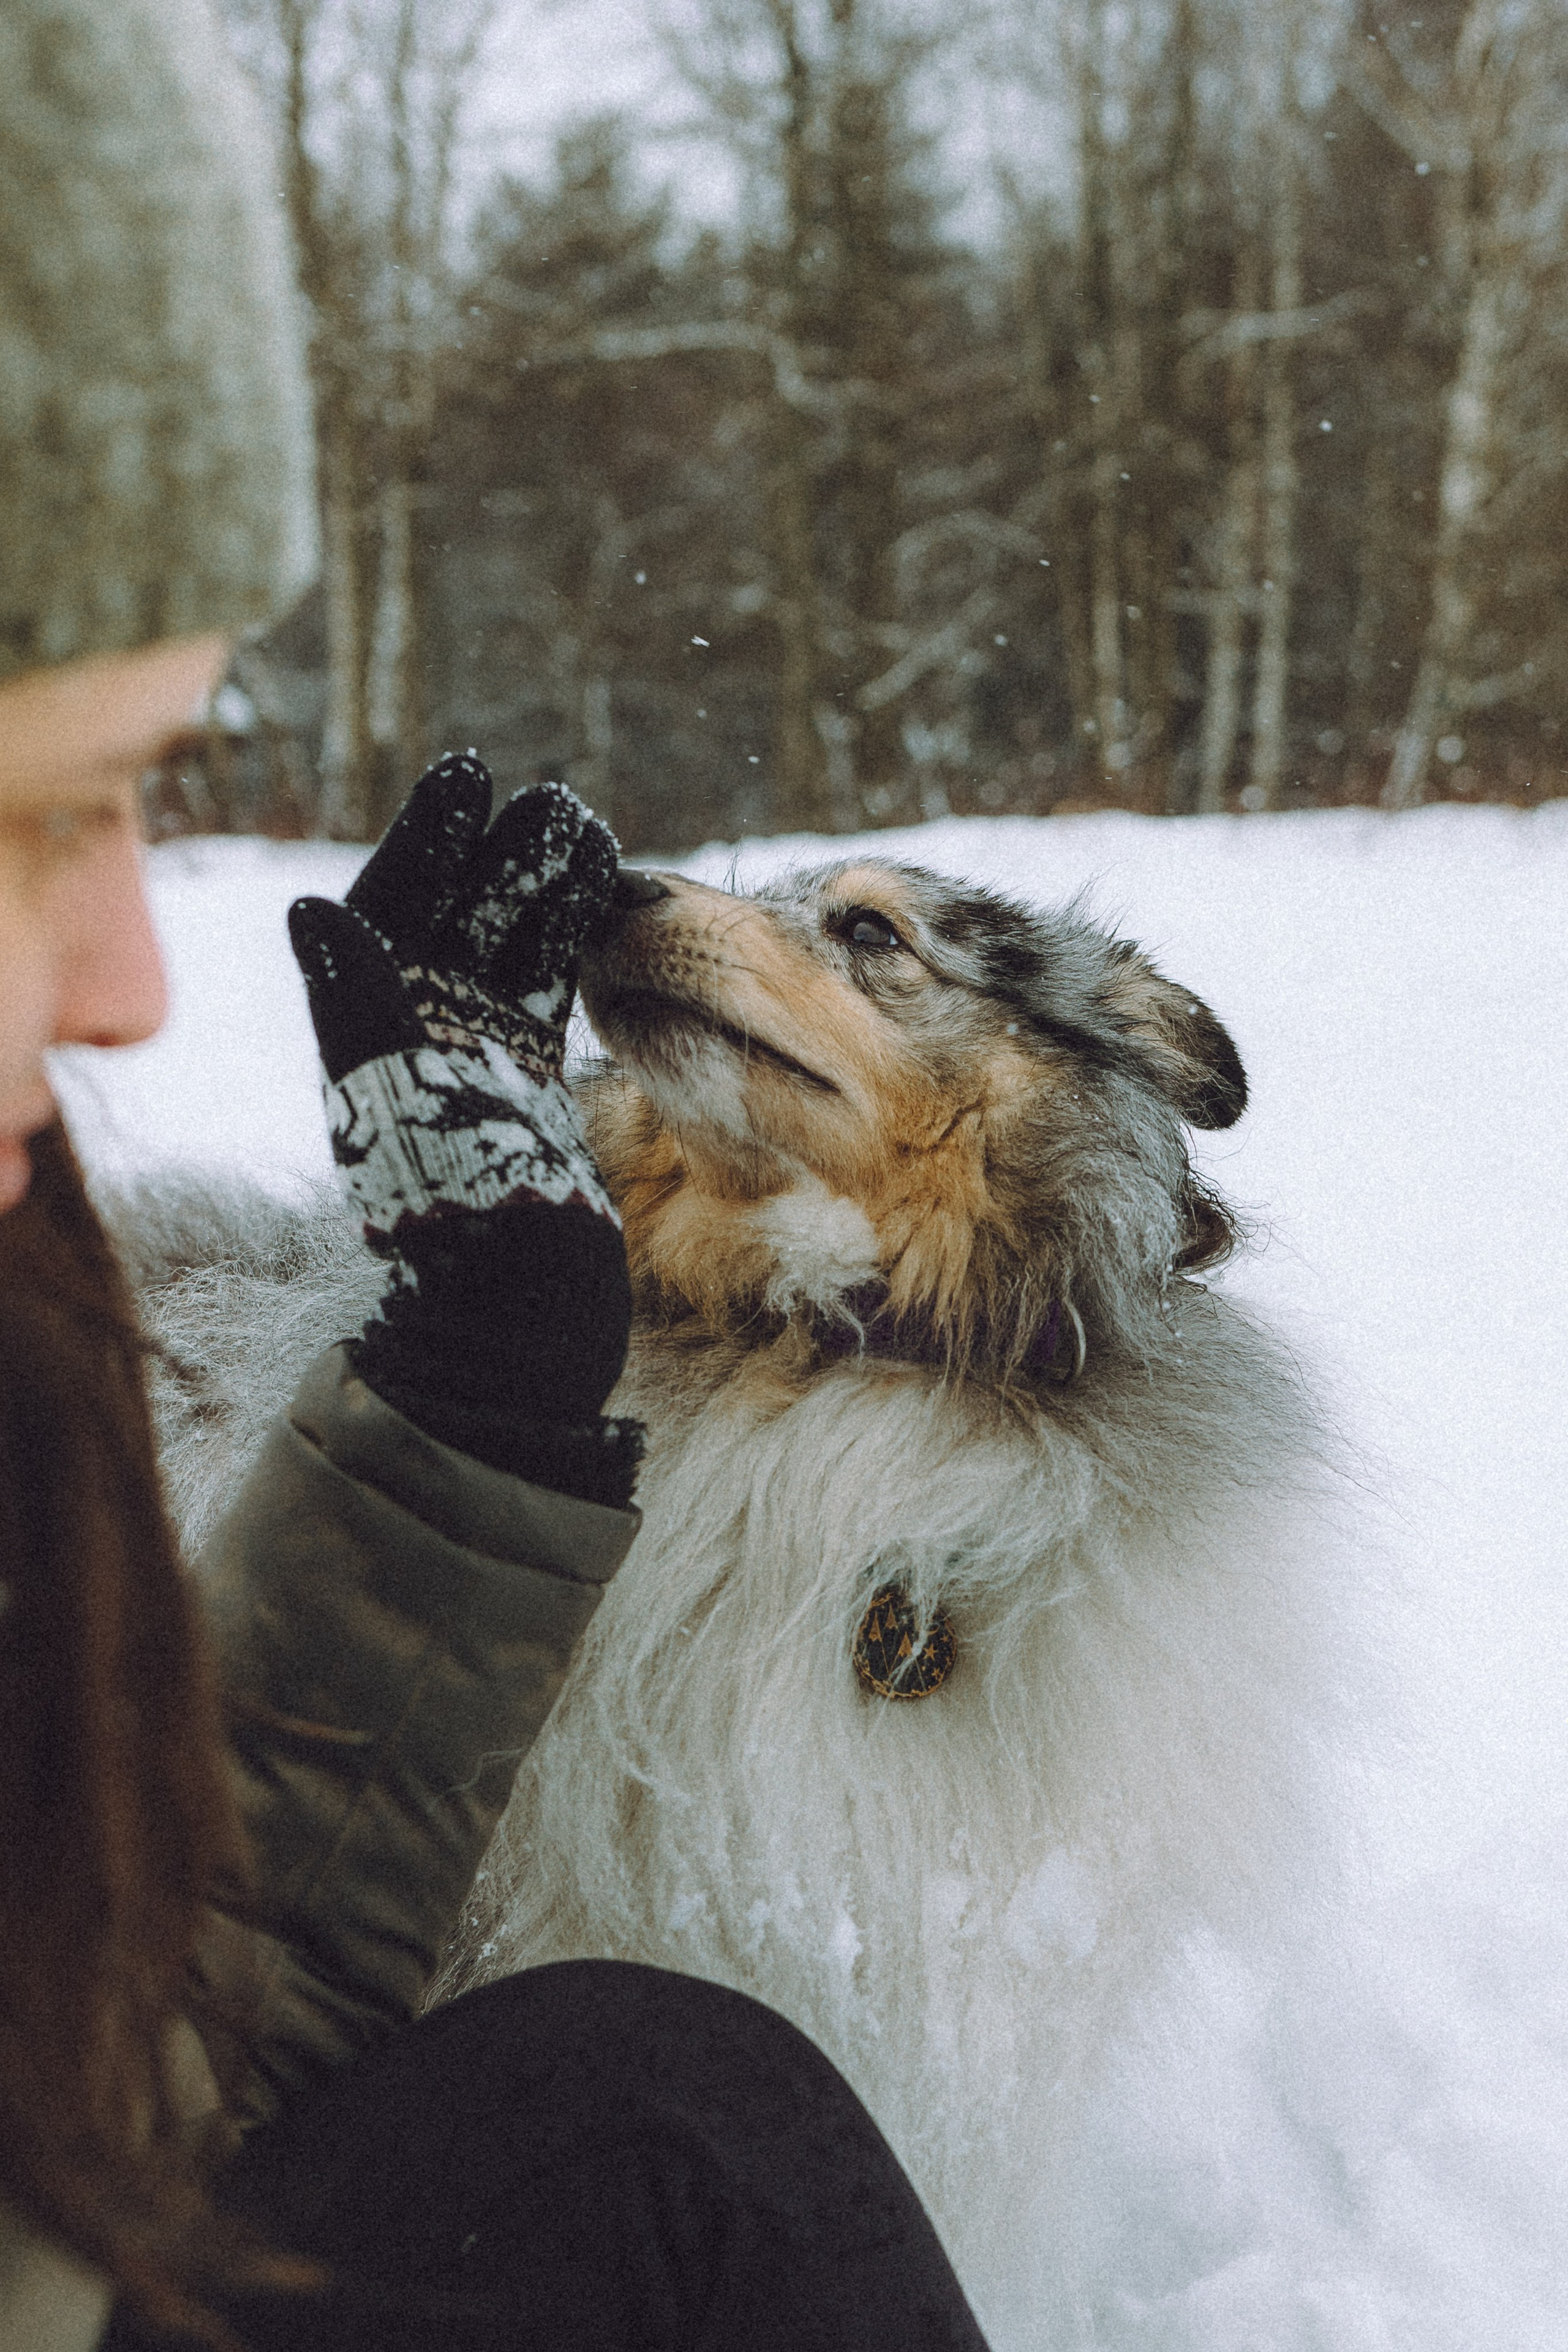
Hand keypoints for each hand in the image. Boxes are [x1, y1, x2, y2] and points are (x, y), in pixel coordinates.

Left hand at [287, 754, 639, 1504]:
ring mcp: (471, 1070)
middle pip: (452, 918)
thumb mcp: (406, 1116)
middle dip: (493, 851)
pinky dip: (569, 946)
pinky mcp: (523, 1096)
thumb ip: (362, 1010)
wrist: (517, 1335)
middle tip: (543, 795)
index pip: (390, 911)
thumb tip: (313, 909)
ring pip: (505, 950)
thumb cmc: (461, 1237)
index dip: (426, 840)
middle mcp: (417, 1047)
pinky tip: (603, 902)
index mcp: (377, 1041)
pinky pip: (543, 997)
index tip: (468, 772)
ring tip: (584, 826)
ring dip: (540, 888)